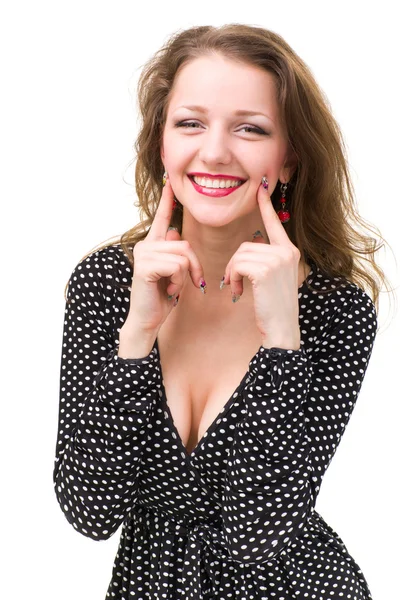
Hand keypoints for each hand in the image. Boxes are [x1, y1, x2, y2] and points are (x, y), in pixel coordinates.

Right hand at [123, 179, 203, 333]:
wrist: (147, 320)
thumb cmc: (161, 298)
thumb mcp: (174, 273)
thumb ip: (175, 254)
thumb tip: (176, 233)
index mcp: (153, 245)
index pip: (162, 218)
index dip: (167, 200)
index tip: (169, 180)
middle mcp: (146, 245)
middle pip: (185, 244)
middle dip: (194, 266)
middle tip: (191, 284)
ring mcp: (144, 254)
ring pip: (183, 255)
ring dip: (185, 276)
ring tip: (173, 287)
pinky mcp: (145, 266)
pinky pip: (177, 266)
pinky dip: (178, 281)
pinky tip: (169, 290)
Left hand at [222, 180, 301, 348]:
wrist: (281, 330)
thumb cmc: (273, 308)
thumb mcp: (272, 279)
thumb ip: (264, 260)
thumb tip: (249, 246)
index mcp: (290, 251)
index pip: (274, 224)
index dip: (266, 206)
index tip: (262, 188)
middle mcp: (287, 251)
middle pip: (247, 244)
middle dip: (235, 264)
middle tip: (235, 283)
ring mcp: (279, 259)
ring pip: (240, 254)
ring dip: (232, 273)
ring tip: (238, 289)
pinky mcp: (267, 269)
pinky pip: (237, 264)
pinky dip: (233, 278)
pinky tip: (239, 292)